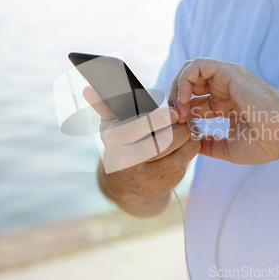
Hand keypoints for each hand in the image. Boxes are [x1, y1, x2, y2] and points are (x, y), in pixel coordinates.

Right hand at [83, 86, 200, 216]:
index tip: (174, 112)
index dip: (159, 119)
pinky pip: (178, 172)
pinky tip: (182, 154)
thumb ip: (103, 103)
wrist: (120, 182)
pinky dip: (185, 161)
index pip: (137, 128)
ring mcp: (139, 179)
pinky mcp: (153, 191)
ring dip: (189, 145)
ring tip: (189, 137)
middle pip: (162, 145)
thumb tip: (89, 88)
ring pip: (175, 159)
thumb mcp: (110, 123)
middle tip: (186, 124)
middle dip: (180, 132)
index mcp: (113, 140)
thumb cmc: (120, 142)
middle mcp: (124, 161)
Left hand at [171, 58, 278, 164]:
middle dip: (175, 98)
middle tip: (176, 117)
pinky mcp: (229, 71)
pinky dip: (185, 80)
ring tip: (180, 108)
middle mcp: (223, 88)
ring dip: (178, 88)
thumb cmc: (264, 142)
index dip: (180, 113)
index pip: (192, 100)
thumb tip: (191, 145)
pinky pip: (197, 65)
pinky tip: (185, 99)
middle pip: (188, 83)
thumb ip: (208, 144)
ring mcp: (226, 78)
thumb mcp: (227, 148)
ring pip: (190, 70)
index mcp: (224, 104)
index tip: (178, 129)